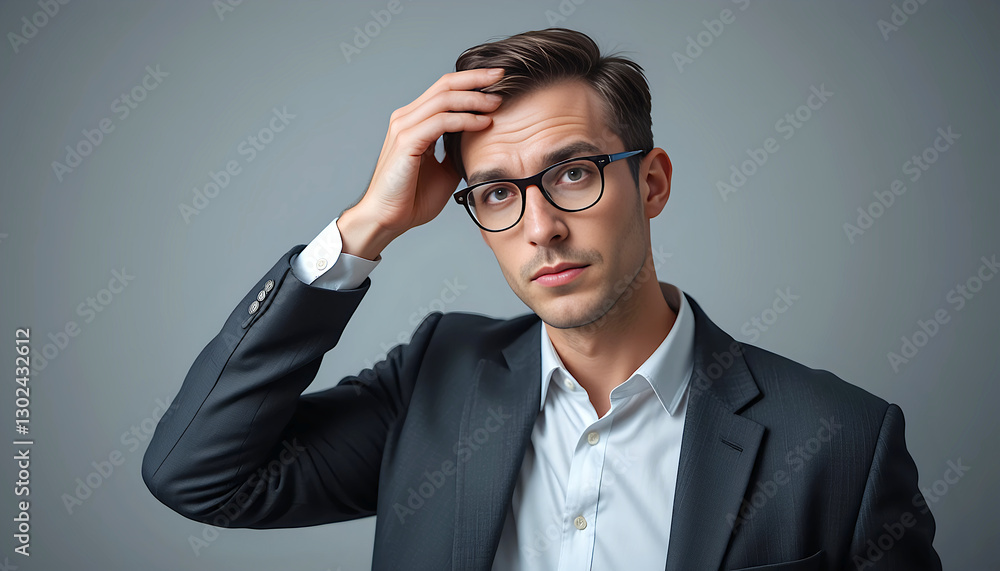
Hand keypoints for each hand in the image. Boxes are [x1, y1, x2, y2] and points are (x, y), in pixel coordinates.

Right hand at [338, 68, 504, 259]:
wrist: (388, 219)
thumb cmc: (412, 197)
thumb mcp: (444, 170)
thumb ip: (457, 151)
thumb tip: (482, 142)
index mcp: (414, 121)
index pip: (445, 89)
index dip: (471, 81)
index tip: (498, 80)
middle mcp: (406, 118)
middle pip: (445, 85)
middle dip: (476, 78)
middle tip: (502, 76)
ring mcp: (404, 128)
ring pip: (444, 99)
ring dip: (474, 99)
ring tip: (497, 102)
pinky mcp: (406, 142)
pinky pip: (441, 122)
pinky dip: (465, 120)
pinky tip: (483, 123)